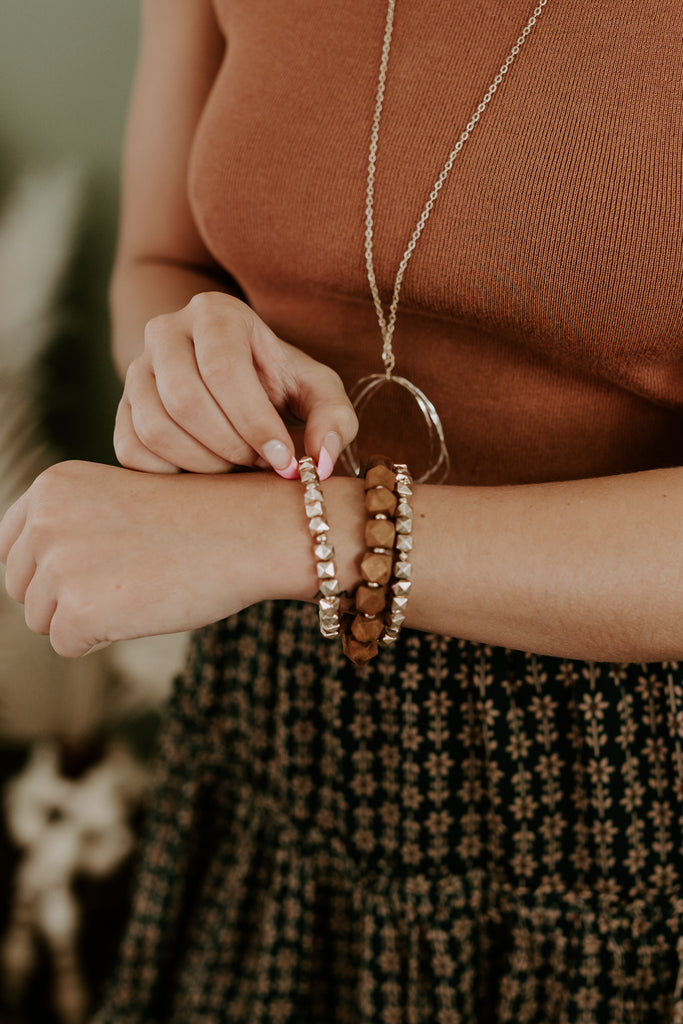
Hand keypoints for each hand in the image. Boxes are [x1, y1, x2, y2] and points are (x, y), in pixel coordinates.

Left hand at [0, 461, 303, 657]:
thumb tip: (33, 581)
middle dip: (66, 595)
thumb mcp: (116, 503)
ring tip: (141, 586)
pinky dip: (103, 638)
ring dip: (86, 617)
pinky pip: (67, 645)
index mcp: (50, 487)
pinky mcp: (78, 610)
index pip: (11, 549)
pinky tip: (144, 606)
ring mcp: (58, 565)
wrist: (249, 531)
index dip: (49, 569)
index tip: (96, 568)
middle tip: (128, 579)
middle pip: (22, 588)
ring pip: (43, 619)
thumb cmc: (199, 519)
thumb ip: (68, 528)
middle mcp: (43, 520)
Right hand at [114, 292, 357, 477]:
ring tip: (236, 464)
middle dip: (229, 445)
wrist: (232, 380)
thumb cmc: (279, 383)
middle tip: (259, 463)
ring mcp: (135, 369)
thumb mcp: (317, 390)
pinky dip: (171, 472)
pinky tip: (204, 469)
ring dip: (202, 462)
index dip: (253, 422)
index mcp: (215, 313)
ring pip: (155, 427)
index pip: (223, 369)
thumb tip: (321, 461)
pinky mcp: (121, 409)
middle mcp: (165, 331)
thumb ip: (334, 419)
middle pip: (184, 400)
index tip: (282, 460)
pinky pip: (131, 450)